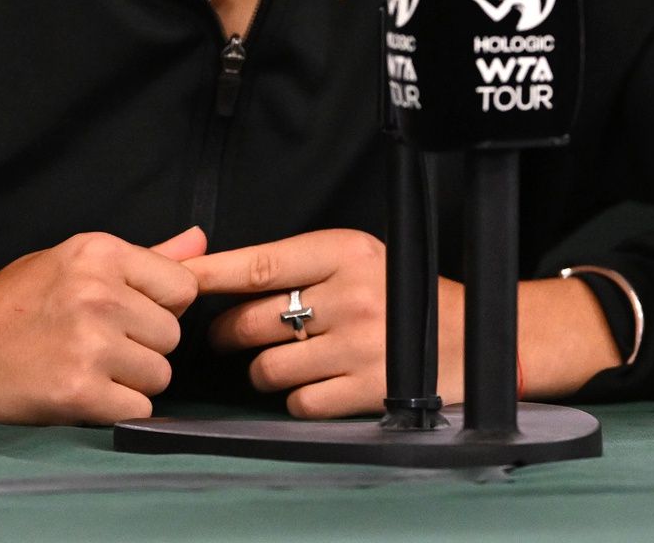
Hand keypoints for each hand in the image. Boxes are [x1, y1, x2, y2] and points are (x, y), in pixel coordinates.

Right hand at [0, 225, 205, 424]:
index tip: (127, 315)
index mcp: (98, 252)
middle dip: (144, 347)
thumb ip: (142, 257)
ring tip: (87, 368)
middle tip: (97, 346)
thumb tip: (201, 241)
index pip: (182, 286)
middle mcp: (99, 293)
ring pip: (160, 375)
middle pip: (173, 335)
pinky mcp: (80, 392)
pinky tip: (82, 394)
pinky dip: (117, 410)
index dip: (161, 306)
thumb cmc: (8, 306)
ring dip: (132, 381)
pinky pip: (139, 410)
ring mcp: (90, 343)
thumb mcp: (68, 262)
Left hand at [189, 230, 626, 416]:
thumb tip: (215, 270)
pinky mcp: (370, 390)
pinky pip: (298, 402)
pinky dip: (297, 398)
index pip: (257, 264)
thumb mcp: (357, 257)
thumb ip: (295, 262)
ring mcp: (362, 345)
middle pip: (252, 321)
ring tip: (288, 358)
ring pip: (268, 367)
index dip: (208, 276)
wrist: (480, 336)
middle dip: (232, 333)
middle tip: (236, 334)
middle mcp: (351, 295)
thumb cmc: (406, 292)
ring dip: (264, 369)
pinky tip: (319, 383)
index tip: (173, 283)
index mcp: (343, 251)